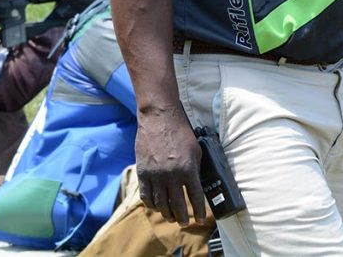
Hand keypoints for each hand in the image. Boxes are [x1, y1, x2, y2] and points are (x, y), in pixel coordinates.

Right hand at [135, 108, 205, 225]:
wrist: (159, 119)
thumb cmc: (181, 132)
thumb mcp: (196, 149)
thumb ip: (195, 168)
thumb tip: (196, 185)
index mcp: (188, 169)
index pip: (195, 197)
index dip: (199, 211)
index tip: (200, 219)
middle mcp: (172, 175)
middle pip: (177, 204)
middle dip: (182, 217)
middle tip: (185, 223)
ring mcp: (156, 175)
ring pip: (161, 203)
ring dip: (167, 213)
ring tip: (171, 217)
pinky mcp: (143, 172)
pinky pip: (146, 195)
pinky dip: (152, 204)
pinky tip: (156, 206)